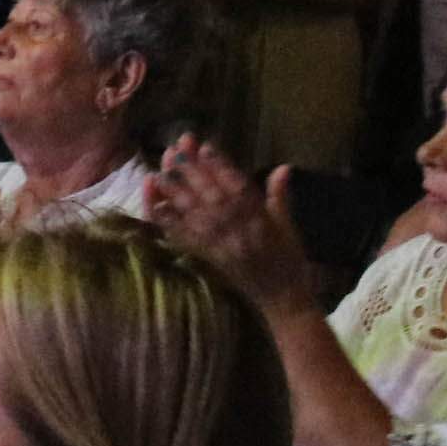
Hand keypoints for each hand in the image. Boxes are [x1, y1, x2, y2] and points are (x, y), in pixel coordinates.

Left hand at [147, 135, 304, 303]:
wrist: (283, 298)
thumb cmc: (289, 259)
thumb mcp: (289, 226)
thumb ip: (280, 197)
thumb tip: (283, 167)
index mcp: (261, 218)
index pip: (238, 186)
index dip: (221, 166)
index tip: (205, 147)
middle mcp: (240, 228)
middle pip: (211, 194)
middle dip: (192, 171)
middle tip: (175, 150)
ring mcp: (222, 244)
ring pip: (196, 213)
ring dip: (176, 192)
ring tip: (160, 172)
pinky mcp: (209, 258)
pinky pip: (187, 238)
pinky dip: (171, 222)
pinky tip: (157, 206)